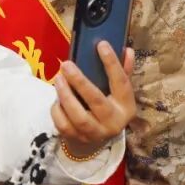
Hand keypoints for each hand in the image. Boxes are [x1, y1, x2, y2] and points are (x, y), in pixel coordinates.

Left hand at [51, 42, 135, 157]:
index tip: (101, 44)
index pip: (121, 83)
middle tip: (66, 64)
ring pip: (78, 116)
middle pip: (96, 101)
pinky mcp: (77, 139)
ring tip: (58, 78)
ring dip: (65, 95)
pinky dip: (57, 110)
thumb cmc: (108, 106)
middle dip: (80, 82)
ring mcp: (95, 133)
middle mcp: (113, 122)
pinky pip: (63, 124)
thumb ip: (122, 71)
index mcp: (126, 107)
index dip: (112, 63)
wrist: (96, 139)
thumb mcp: (118, 92)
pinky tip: (56, 98)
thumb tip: (127, 50)